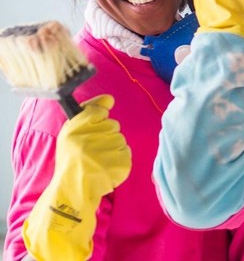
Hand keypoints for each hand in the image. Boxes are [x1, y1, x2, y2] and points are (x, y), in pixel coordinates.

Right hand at [23, 94, 131, 260]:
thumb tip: (110, 98)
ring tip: (97, 162)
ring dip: (112, 149)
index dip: (98, 119)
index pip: (98, 110)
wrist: (72, 191)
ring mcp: (107, 153)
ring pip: (120, 140)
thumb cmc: (71, 160)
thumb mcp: (71, 133)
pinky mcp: (120, 164)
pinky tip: (105, 169)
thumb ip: (90, 111)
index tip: (94, 128)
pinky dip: (119, 160)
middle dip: (106, 136)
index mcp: (76, 129)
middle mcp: (91, 139)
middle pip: (113, 125)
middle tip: (91, 152)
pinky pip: (126, 154)